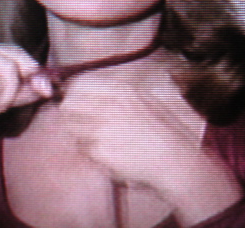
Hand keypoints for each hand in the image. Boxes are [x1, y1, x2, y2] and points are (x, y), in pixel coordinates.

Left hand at [59, 68, 241, 225]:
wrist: (175, 161)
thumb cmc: (163, 132)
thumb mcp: (145, 100)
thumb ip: (118, 93)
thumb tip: (89, 90)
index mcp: (121, 91)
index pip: (79, 84)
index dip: (74, 93)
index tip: (76, 101)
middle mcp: (109, 106)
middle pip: (69, 105)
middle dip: (72, 114)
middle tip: (82, 123)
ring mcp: (103, 129)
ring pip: (74, 129)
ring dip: (83, 134)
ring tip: (104, 141)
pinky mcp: (100, 151)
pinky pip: (85, 149)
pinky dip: (94, 153)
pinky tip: (112, 154)